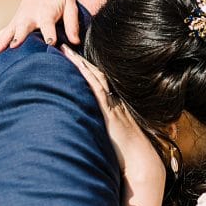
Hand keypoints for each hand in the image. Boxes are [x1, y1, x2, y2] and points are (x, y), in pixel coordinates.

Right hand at [0, 0, 79, 52]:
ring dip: (1, 40)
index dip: (49, 32)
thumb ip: (72, 23)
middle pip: (24, 27)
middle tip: (14, 45)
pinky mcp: (13, 23)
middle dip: (19, 36)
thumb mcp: (71, 6)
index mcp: (46, 12)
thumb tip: (75, 41)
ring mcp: (20, 19)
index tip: (50, 42)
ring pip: (9, 31)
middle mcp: (30, 16)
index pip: (48, 23)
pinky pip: (1, 33)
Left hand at [60, 46, 165, 184]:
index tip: (74, 57)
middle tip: (66, 46)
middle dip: (80, 60)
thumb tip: (94, 132)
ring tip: (66, 50)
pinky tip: (77, 66)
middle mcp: (114, 101)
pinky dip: (87, 76)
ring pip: (95, 77)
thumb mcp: (115, 138)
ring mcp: (112, 105)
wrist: (139, 159)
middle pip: (95, 74)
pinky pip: (97, 89)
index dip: (86, 68)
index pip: (99, 82)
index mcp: (114, 106)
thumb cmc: (127, 154)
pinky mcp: (109, 111)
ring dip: (80, 63)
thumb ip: (105, 130)